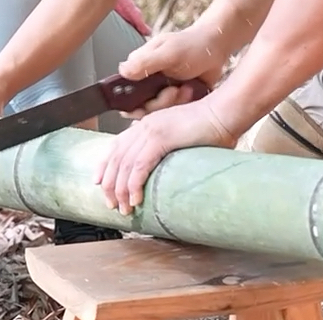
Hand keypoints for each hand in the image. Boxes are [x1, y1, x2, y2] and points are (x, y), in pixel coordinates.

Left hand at [95, 97, 237, 214]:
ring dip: (121, 190)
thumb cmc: (210, 128)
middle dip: (110, 185)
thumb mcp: (181, 137)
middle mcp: (144, 126)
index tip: (98, 183)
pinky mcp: (161, 139)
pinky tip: (136, 199)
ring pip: (124, 165)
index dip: (104, 166)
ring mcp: (150, 130)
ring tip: (125, 209)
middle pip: (116, 158)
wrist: (223, 114)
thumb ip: (167, 148)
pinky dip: (134, 185)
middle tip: (113, 205)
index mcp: (147, 124)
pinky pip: (140, 166)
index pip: (116, 146)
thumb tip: (162, 167)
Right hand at [116, 23, 228, 118]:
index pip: (125, 95)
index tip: (144, 107)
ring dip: (174, 103)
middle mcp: (147, 82)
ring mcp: (162, 92)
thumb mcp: (168, 51)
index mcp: (139, 69)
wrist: (215, 47)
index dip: (132, 106)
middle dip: (160, 103)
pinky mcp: (176, 100)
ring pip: (160, 113)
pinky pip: (174, 113)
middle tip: (174, 91)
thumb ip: (146, 62)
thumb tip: (123, 71)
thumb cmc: (191, 44)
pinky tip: (191, 92)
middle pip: (143, 108)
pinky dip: (183, 105)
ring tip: (186, 89)